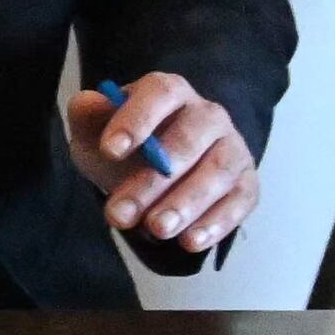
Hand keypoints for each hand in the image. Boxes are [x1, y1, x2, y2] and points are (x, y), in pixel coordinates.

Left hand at [65, 73, 255, 253]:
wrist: (151, 173)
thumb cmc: (125, 148)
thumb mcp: (95, 133)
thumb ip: (88, 116)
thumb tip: (88, 101)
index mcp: (170, 92)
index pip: (161, 93)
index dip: (137, 120)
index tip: (110, 151)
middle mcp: (208, 115)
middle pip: (188, 140)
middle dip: (152, 180)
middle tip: (120, 213)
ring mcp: (232, 148)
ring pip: (219, 171)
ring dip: (187, 203)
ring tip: (157, 229)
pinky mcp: (246, 183)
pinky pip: (240, 200)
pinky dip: (217, 223)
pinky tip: (190, 242)